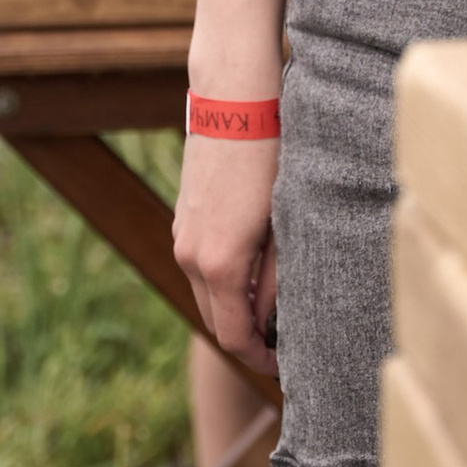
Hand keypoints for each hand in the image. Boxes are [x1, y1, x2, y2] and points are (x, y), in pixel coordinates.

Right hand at [175, 128, 279, 370]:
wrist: (235, 100)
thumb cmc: (270, 158)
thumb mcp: (284, 224)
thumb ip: (276, 277)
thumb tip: (271, 317)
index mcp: (219, 265)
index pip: (233, 336)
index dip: (259, 359)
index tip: (284, 366)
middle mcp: (190, 256)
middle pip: (215, 319)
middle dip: (246, 338)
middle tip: (283, 346)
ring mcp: (182, 235)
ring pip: (206, 292)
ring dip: (234, 308)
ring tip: (272, 310)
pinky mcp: (183, 217)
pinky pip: (200, 265)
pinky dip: (223, 281)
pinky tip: (254, 270)